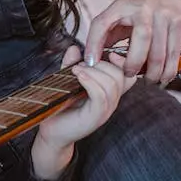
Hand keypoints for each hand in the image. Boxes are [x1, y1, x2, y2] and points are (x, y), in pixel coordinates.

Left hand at [31, 47, 135, 179]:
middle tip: (81, 64)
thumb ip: (71, 64)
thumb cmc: (61, 107)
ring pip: (112, 83)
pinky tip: (78, 76)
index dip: (121, 60)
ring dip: (93, 71)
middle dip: (102, 63)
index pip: (128, 73)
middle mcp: (111, 101)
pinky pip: (101, 96)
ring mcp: (105, 110)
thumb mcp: (67, 80)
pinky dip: (90, 82)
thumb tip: (74, 48)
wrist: (52, 132)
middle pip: (121, 74)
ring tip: (75, 70)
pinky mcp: (95, 117)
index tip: (105, 53)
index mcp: (109, 91)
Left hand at [83, 0, 180, 83]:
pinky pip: (174, 53)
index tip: (91, 63)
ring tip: (147, 80)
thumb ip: (105, 34)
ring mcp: (164, 15)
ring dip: (152, 72)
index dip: (93, 44)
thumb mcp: (117, 13)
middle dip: (133, 64)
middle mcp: (143, 9)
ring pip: (160, 51)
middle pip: (141, 40)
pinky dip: (169, 70)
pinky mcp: (179, 23)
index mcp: (121, 6)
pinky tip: (163, 77)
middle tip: (128, 74)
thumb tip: (92, 60)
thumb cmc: (137, 5)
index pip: (102, 23)